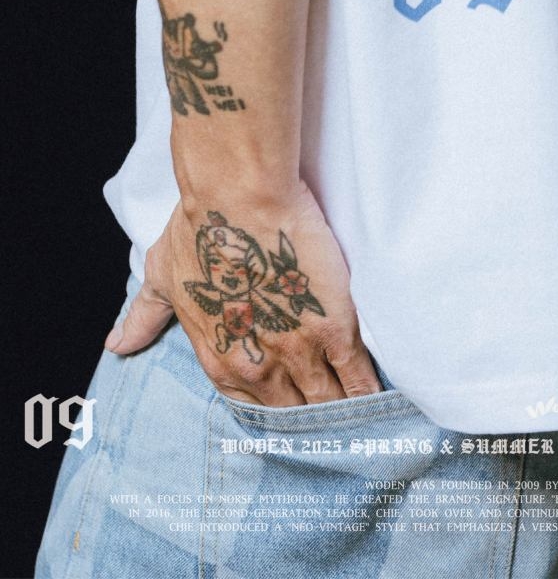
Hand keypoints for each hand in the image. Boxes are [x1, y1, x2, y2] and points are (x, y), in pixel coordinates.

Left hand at [104, 178, 382, 404]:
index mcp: (219, 360)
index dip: (270, 409)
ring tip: (358, 421)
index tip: (286, 408)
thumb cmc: (198, 229)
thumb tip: (116, 345)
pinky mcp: (336, 328)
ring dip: (339, 414)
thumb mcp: (162, 277)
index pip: (248, 407)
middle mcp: (258, 367)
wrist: (236, 195)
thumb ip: (144, 316)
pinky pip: (357, 377)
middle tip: (327, 424)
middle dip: (308, 420)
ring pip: (326, 403)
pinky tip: (378, 402)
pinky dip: (368, 393)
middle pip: (291, 413)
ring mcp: (299, 351)